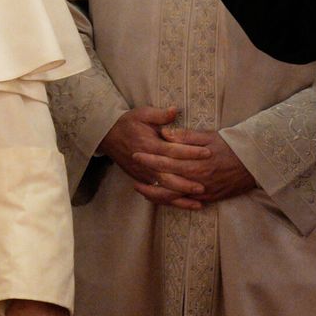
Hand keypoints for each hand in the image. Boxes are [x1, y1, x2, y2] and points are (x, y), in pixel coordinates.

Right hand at [96, 107, 212, 209]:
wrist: (108, 135)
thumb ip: (160, 115)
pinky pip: (157, 194)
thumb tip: (175, 110)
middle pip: (168, 176)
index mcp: (149, 144)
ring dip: (180, 196)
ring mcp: (143, 173)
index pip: (172, 150)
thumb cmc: (128, 123)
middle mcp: (146, 162)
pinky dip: (171, 201)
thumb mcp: (142, 113)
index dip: (190, 152)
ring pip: (162, 189)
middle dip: (186, 183)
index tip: (207, 153)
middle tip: (204, 186)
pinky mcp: (141, 179)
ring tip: (198, 202)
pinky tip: (184, 205)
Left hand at [134, 127, 256, 205]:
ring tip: (140, 189)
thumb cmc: (231, 146)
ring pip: (173, 196)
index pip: (166, 161)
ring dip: (155, 193)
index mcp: (195, 162)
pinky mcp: (208, 198)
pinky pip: (185, 202)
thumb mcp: (209, 136)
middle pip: (166, 181)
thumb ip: (186, 136)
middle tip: (131, 174)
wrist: (256, 164)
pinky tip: (160, 198)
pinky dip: (171, 201)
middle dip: (147, 177)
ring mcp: (203, 192)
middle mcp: (197, 180)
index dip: (149, 158)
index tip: (135, 154)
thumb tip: (165, 134)